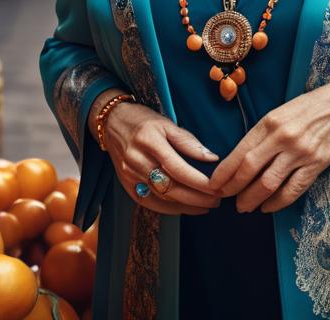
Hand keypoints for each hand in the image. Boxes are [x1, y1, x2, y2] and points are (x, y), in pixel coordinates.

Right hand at [100, 98, 222, 215]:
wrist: (112, 122)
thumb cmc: (143, 121)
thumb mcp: (167, 122)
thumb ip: (188, 141)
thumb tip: (212, 158)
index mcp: (150, 141)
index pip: (178, 167)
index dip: (198, 181)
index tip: (217, 186)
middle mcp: (137, 160)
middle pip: (170, 187)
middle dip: (197, 198)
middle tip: (217, 199)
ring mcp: (129, 175)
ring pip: (161, 198)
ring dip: (187, 205)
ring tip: (206, 205)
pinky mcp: (126, 185)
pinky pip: (150, 203)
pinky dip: (169, 208)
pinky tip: (186, 208)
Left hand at [210, 77, 329, 214]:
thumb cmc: (304, 109)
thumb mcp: (278, 114)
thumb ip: (260, 136)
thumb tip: (239, 162)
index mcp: (270, 122)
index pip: (240, 152)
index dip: (225, 172)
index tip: (214, 184)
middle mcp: (283, 137)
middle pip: (251, 170)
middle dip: (234, 188)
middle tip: (225, 198)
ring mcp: (300, 152)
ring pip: (269, 183)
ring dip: (252, 199)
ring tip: (244, 206)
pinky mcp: (316, 165)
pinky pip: (292, 190)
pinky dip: (277, 202)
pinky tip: (267, 207)